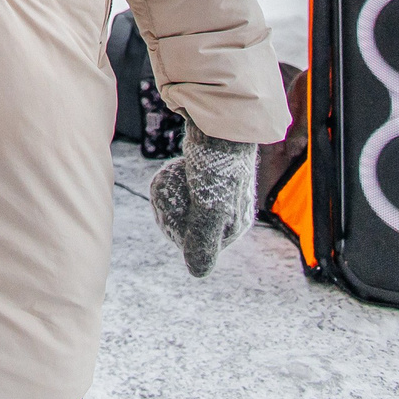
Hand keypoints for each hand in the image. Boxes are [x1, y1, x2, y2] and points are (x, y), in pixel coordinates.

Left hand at [149, 121, 256, 277]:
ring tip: (171, 177)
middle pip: (187, 224)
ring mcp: (218, 192)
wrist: (220, 123)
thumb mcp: (209, 209)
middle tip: (165, 192)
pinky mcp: (207, 174)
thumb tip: (198, 275)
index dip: (176, 232)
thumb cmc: (217, 168)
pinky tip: (175, 169)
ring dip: (171, 193)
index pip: (197, 246)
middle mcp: (229, 212)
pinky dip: (175, 179)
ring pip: (183, 204)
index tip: (165, 215)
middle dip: (172, 210)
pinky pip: (184, 185)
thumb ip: (203, 242)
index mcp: (234, 226)